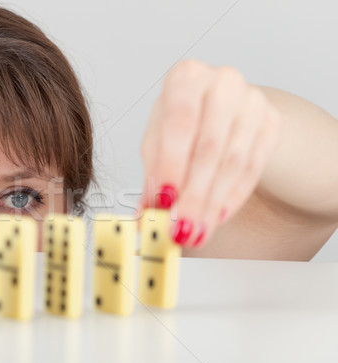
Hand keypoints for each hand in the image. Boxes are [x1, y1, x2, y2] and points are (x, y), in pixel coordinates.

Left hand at [139, 59, 280, 247]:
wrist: (223, 109)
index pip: (179, 123)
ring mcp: (252, 101)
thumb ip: (152, 177)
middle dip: (192, 195)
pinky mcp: (272, 123)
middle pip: (208, 147)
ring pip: (233, 162)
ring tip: (195, 230)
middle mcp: (222, 82)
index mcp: (186, 77)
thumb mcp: (158, 142)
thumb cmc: (183, 122)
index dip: (171, 165)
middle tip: (180, 229)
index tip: (164, 201)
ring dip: (212, 203)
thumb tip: (145, 218)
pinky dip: (233, 197)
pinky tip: (216, 216)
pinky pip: (254, 168)